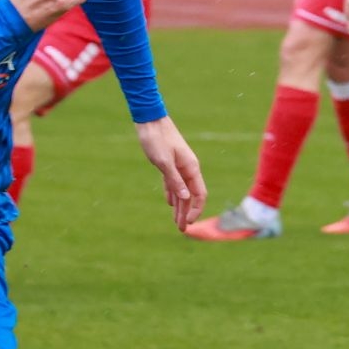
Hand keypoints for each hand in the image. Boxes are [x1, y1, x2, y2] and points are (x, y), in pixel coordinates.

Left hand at [134, 116, 206, 231]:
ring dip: (179, 207)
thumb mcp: (163, 162)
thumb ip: (174, 180)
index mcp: (191, 168)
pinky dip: (172, 194)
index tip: (187, 223)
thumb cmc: (156, 138)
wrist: (149, 119)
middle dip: (186, 213)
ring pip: (182, 190)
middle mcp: (188, 168)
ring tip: (175, 221)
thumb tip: (184, 198)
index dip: (195, 210)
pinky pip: (173, 183)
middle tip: (181, 230)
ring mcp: (179, 166)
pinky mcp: (169, 163)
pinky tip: (170, 203)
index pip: (199, 194)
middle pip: (190, 196)